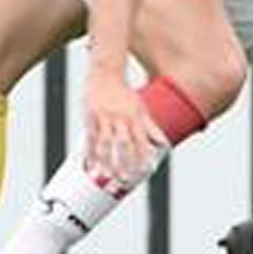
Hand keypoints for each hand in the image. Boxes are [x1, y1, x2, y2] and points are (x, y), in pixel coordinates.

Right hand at [84, 70, 168, 185]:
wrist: (106, 74)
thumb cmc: (125, 94)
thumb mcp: (141, 108)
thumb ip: (151, 128)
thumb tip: (164, 145)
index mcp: (134, 117)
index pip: (141, 141)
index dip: (144, 157)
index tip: (146, 172)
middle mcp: (120, 118)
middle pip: (123, 144)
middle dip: (124, 163)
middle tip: (125, 180)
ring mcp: (104, 118)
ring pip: (104, 143)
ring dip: (105, 161)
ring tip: (105, 176)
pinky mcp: (90, 117)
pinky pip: (89, 138)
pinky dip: (89, 153)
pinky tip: (89, 166)